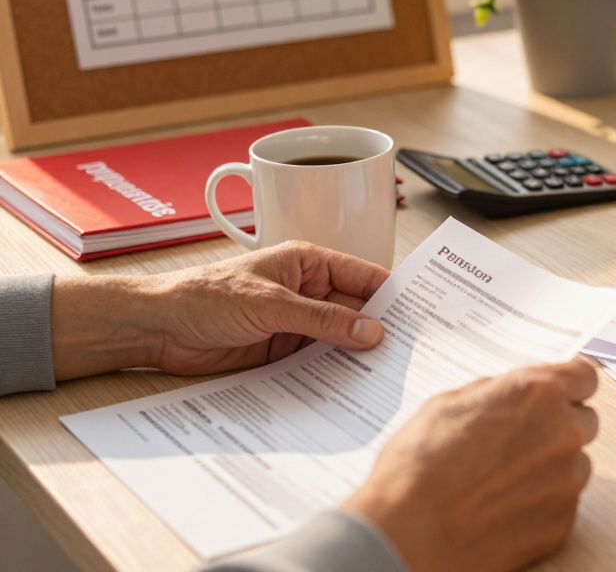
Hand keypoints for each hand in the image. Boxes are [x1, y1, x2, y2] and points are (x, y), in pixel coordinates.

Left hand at [50, 241, 389, 379]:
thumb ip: (322, 321)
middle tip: (410, 354)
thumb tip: (371, 333)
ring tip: (387, 376)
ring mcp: (298, 323)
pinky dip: (334, 374)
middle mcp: (309, 292)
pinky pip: (319, 363)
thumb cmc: (205, 297)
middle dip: (380, 331)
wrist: (158, 329)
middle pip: (357, 313)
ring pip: (341, 340)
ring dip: (357, 356)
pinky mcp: (284, 352)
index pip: (364, 278)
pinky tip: (352, 388)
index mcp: (309, 263)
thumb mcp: (271, 305)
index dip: (393, 296)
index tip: (421, 317)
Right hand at [342, 358, 598, 571]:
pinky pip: (563, 503)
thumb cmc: (418, 469)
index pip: (585, 376)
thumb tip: (513, 395)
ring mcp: (567, 481)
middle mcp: (563, 433)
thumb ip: (498, 394)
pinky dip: (542, 503)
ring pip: (575, 464)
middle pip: (584, 420)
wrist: (408, 536)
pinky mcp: (562, 522)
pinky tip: (503, 507)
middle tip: (519, 440)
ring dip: (551, 467)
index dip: (570, 385)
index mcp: (537, 394)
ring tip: (502, 480)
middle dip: (559, 426)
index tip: (562, 393)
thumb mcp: (450, 404)